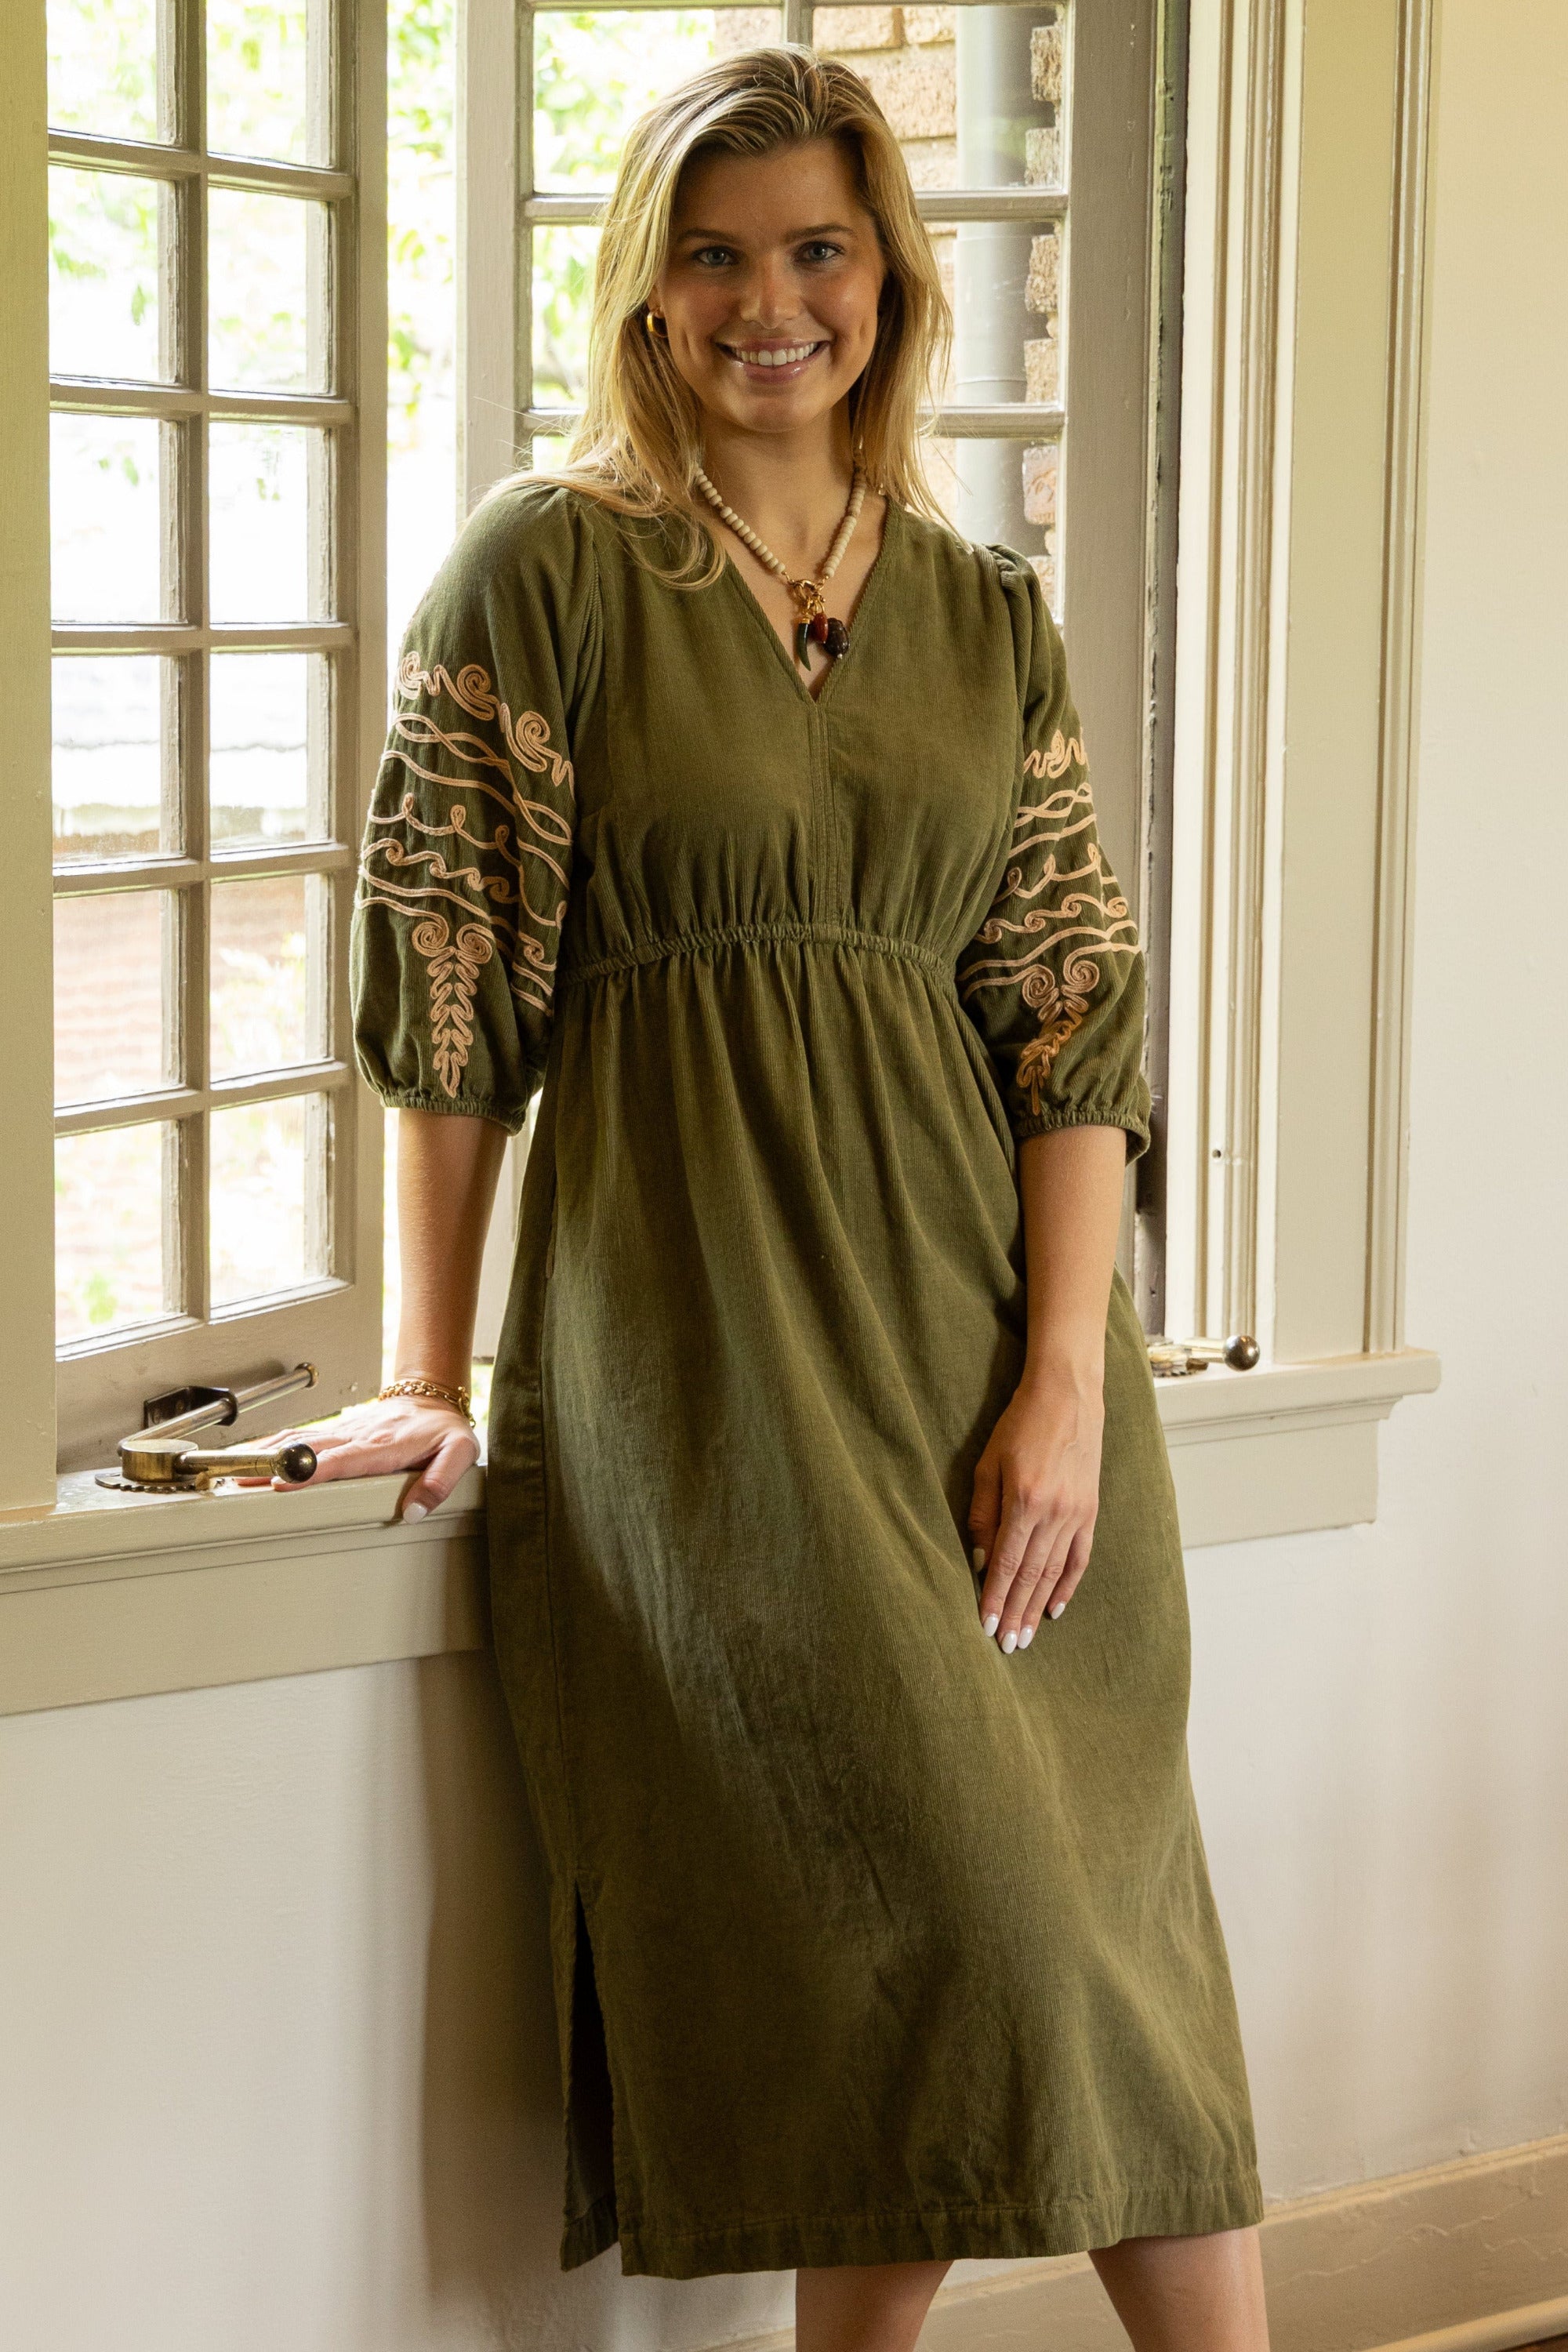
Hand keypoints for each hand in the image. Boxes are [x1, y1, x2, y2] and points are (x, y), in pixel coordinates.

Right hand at [258, 1395, 478, 1520]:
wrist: (434, 1399)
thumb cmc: (444, 1430)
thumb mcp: (459, 1455)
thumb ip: (439, 1483)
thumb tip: (413, 1512)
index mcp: (384, 1447)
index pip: (343, 1460)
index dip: (312, 1471)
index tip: (282, 1482)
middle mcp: (358, 1437)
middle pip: (309, 1450)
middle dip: (273, 1465)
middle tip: (239, 1480)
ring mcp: (344, 1432)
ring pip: (298, 1440)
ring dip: (265, 1454)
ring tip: (232, 1470)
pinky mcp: (336, 1432)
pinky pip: (300, 1437)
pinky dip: (272, 1446)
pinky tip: (250, 1456)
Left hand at [967, 1363, 1103, 1649]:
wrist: (1068, 1396)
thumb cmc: (1020, 1425)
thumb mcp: (988, 1464)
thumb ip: (982, 1514)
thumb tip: (977, 1560)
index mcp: (1025, 1500)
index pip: (1005, 1563)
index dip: (994, 1598)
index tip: (984, 1626)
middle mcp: (1054, 1513)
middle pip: (1031, 1576)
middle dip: (1015, 1613)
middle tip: (1005, 1646)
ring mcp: (1076, 1514)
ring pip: (1054, 1573)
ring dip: (1038, 1607)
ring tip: (1026, 1636)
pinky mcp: (1090, 1510)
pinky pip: (1079, 1557)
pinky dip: (1068, 1585)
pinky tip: (1056, 1607)